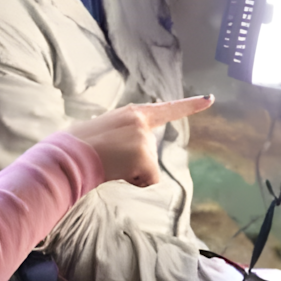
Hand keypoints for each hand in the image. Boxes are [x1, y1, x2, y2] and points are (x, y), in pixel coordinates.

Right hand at [65, 95, 212, 186]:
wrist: (70, 155)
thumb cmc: (79, 145)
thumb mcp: (105, 129)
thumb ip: (124, 133)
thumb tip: (128, 150)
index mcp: (132, 113)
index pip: (167, 108)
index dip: (191, 104)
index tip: (210, 99)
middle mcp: (141, 122)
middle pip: (150, 151)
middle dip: (135, 161)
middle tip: (110, 157)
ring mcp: (144, 139)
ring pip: (148, 167)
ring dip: (132, 171)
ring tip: (110, 163)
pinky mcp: (144, 156)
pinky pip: (149, 179)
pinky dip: (136, 181)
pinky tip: (118, 172)